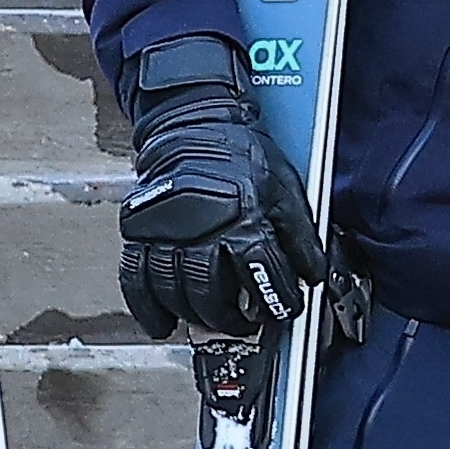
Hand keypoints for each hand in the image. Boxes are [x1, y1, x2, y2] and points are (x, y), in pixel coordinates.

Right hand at [119, 36, 325, 340]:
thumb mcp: (287, 189)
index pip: (261, 269)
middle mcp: (202, 222)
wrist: (196, 124)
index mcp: (244, 212)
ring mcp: (165, 227)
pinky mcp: (140, 228)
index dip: (277, 298)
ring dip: (194, 315)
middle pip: (209, 287)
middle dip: (230, 316)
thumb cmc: (244, 156)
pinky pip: (135, 277)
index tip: (285, 311)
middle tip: (245, 323)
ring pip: (173, 287)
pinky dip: (146, 307)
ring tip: (211, 322)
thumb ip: (301, 235)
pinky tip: (161, 324)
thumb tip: (314, 274)